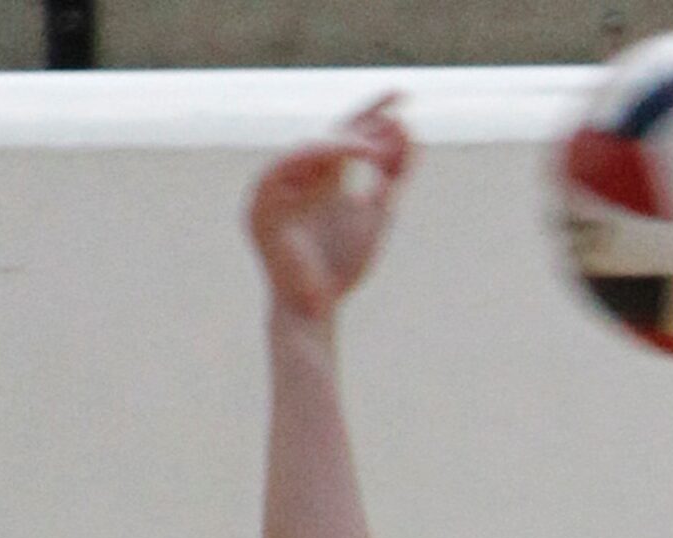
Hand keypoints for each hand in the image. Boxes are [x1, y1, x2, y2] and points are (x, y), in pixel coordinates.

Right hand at [246, 96, 414, 320]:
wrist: (314, 309)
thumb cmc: (341, 269)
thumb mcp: (377, 216)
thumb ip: (393, 178)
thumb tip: (411, 133)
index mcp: (326, 177)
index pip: (348, 133)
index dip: (374, 112)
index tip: (403, 93)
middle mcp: (301, 175)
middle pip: (331, 134)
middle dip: (362, 123)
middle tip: (395, 112)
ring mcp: (279, 187)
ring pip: (309, 148)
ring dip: (342, 143)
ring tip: (374, 149)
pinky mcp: (261, 203)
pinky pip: (283, 167)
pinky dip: (313, 158)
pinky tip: (343, 154)